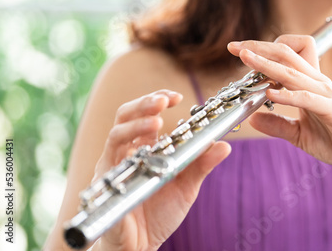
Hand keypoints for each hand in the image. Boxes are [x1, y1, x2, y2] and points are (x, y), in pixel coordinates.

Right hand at [92, 90, 230, 250]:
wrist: (141, 246)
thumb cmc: (160, 214)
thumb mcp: (187, 186)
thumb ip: (202, 165)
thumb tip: (224, 144)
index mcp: (146, 147)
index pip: (147, 114)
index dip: (158, 100)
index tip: (176, 96)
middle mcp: (126, 152)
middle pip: (127, 116)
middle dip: (145, 103)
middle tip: (164, 100)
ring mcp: (114, 166)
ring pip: (117, 133)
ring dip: (136, 123)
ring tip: (157, 120)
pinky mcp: (107, 183)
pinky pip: (110, 161)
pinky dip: (124, 150)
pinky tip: (142, 149)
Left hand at [228, 35, 331, 172]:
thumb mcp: (300, 134)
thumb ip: (278, 125)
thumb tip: (253, 118)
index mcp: (309, 85)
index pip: (285, 58)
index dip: (262, 51)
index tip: (239, 50)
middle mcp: (317, 83)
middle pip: (285, 55)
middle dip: (258, 48)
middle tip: (234, 46)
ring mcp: (326, 94)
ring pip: (292, 72)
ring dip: (267, 64)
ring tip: (246, 57)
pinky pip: (307, 98)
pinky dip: (288, 95)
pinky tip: (271, 93)